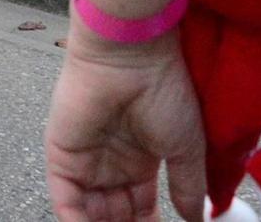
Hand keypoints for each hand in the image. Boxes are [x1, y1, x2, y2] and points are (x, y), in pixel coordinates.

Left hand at [45, 33, 207, 221]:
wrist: (132, 55)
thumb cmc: (163, 89)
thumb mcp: (185, 148)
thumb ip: (188, 188)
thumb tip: (198, 220)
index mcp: (139, 160)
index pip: (141, 208)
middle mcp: (110, 162)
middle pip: (115, 214)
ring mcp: (85, 160)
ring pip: (90, 212)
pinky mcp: (62, 156)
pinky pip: (66, 201)